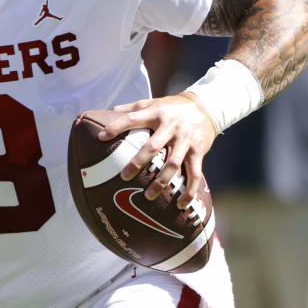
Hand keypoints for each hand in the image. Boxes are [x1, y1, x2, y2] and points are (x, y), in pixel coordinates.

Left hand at [97, 92, 217, 207]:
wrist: (206, 107)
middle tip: (124, 177)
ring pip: (173, 163)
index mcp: (155, 113)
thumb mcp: (153, 102)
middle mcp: (170, 126)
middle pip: (153, 146)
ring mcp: (185, 139)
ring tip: (149, 196)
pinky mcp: (198, 151)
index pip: (132, 118)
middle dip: (138, 162)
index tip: (101, 137)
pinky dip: (189, 190)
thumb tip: (109, 111)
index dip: (116, 127)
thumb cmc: (172, 107)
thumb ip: (132, 108)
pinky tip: (181, 205)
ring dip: (161, 181)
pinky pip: (194, 173)